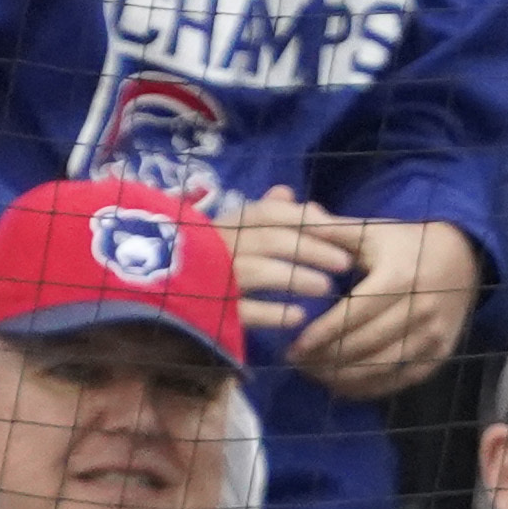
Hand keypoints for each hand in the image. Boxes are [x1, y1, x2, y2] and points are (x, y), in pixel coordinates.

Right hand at [220, 184, 355, 335]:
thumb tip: (287, 192)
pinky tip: (299, 316)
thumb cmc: (211, 259)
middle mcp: (221, 245)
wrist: (161, 294)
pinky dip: (273, 313)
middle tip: (346, 262)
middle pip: (271, 241)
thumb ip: (263, 215)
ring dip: (296, 277)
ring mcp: (214, 276)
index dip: (302, 218)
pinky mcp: (211, 309)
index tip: (336, 228)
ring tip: (326, 287)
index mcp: (229, 225)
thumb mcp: (233, 233)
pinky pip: (244, 310)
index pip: (267, 213)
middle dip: (312, 249)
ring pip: (258, 272)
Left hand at [287, 218, 475, 401]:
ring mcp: (434, 334)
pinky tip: (344, 386)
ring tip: (315, 375)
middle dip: (327, 358)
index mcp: (399, 277)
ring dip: (345, 376)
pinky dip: (371, 388)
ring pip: (383, 365)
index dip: (323, 334)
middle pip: (366, 344)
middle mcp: (421, 308)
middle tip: (297, 363)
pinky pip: (402, 378)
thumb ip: (331, 231)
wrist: (462, 256)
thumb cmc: (405, 244)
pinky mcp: (441, 352)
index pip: (354, 314)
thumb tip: (293, 219)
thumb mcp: (371, 231)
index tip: (295, 347)